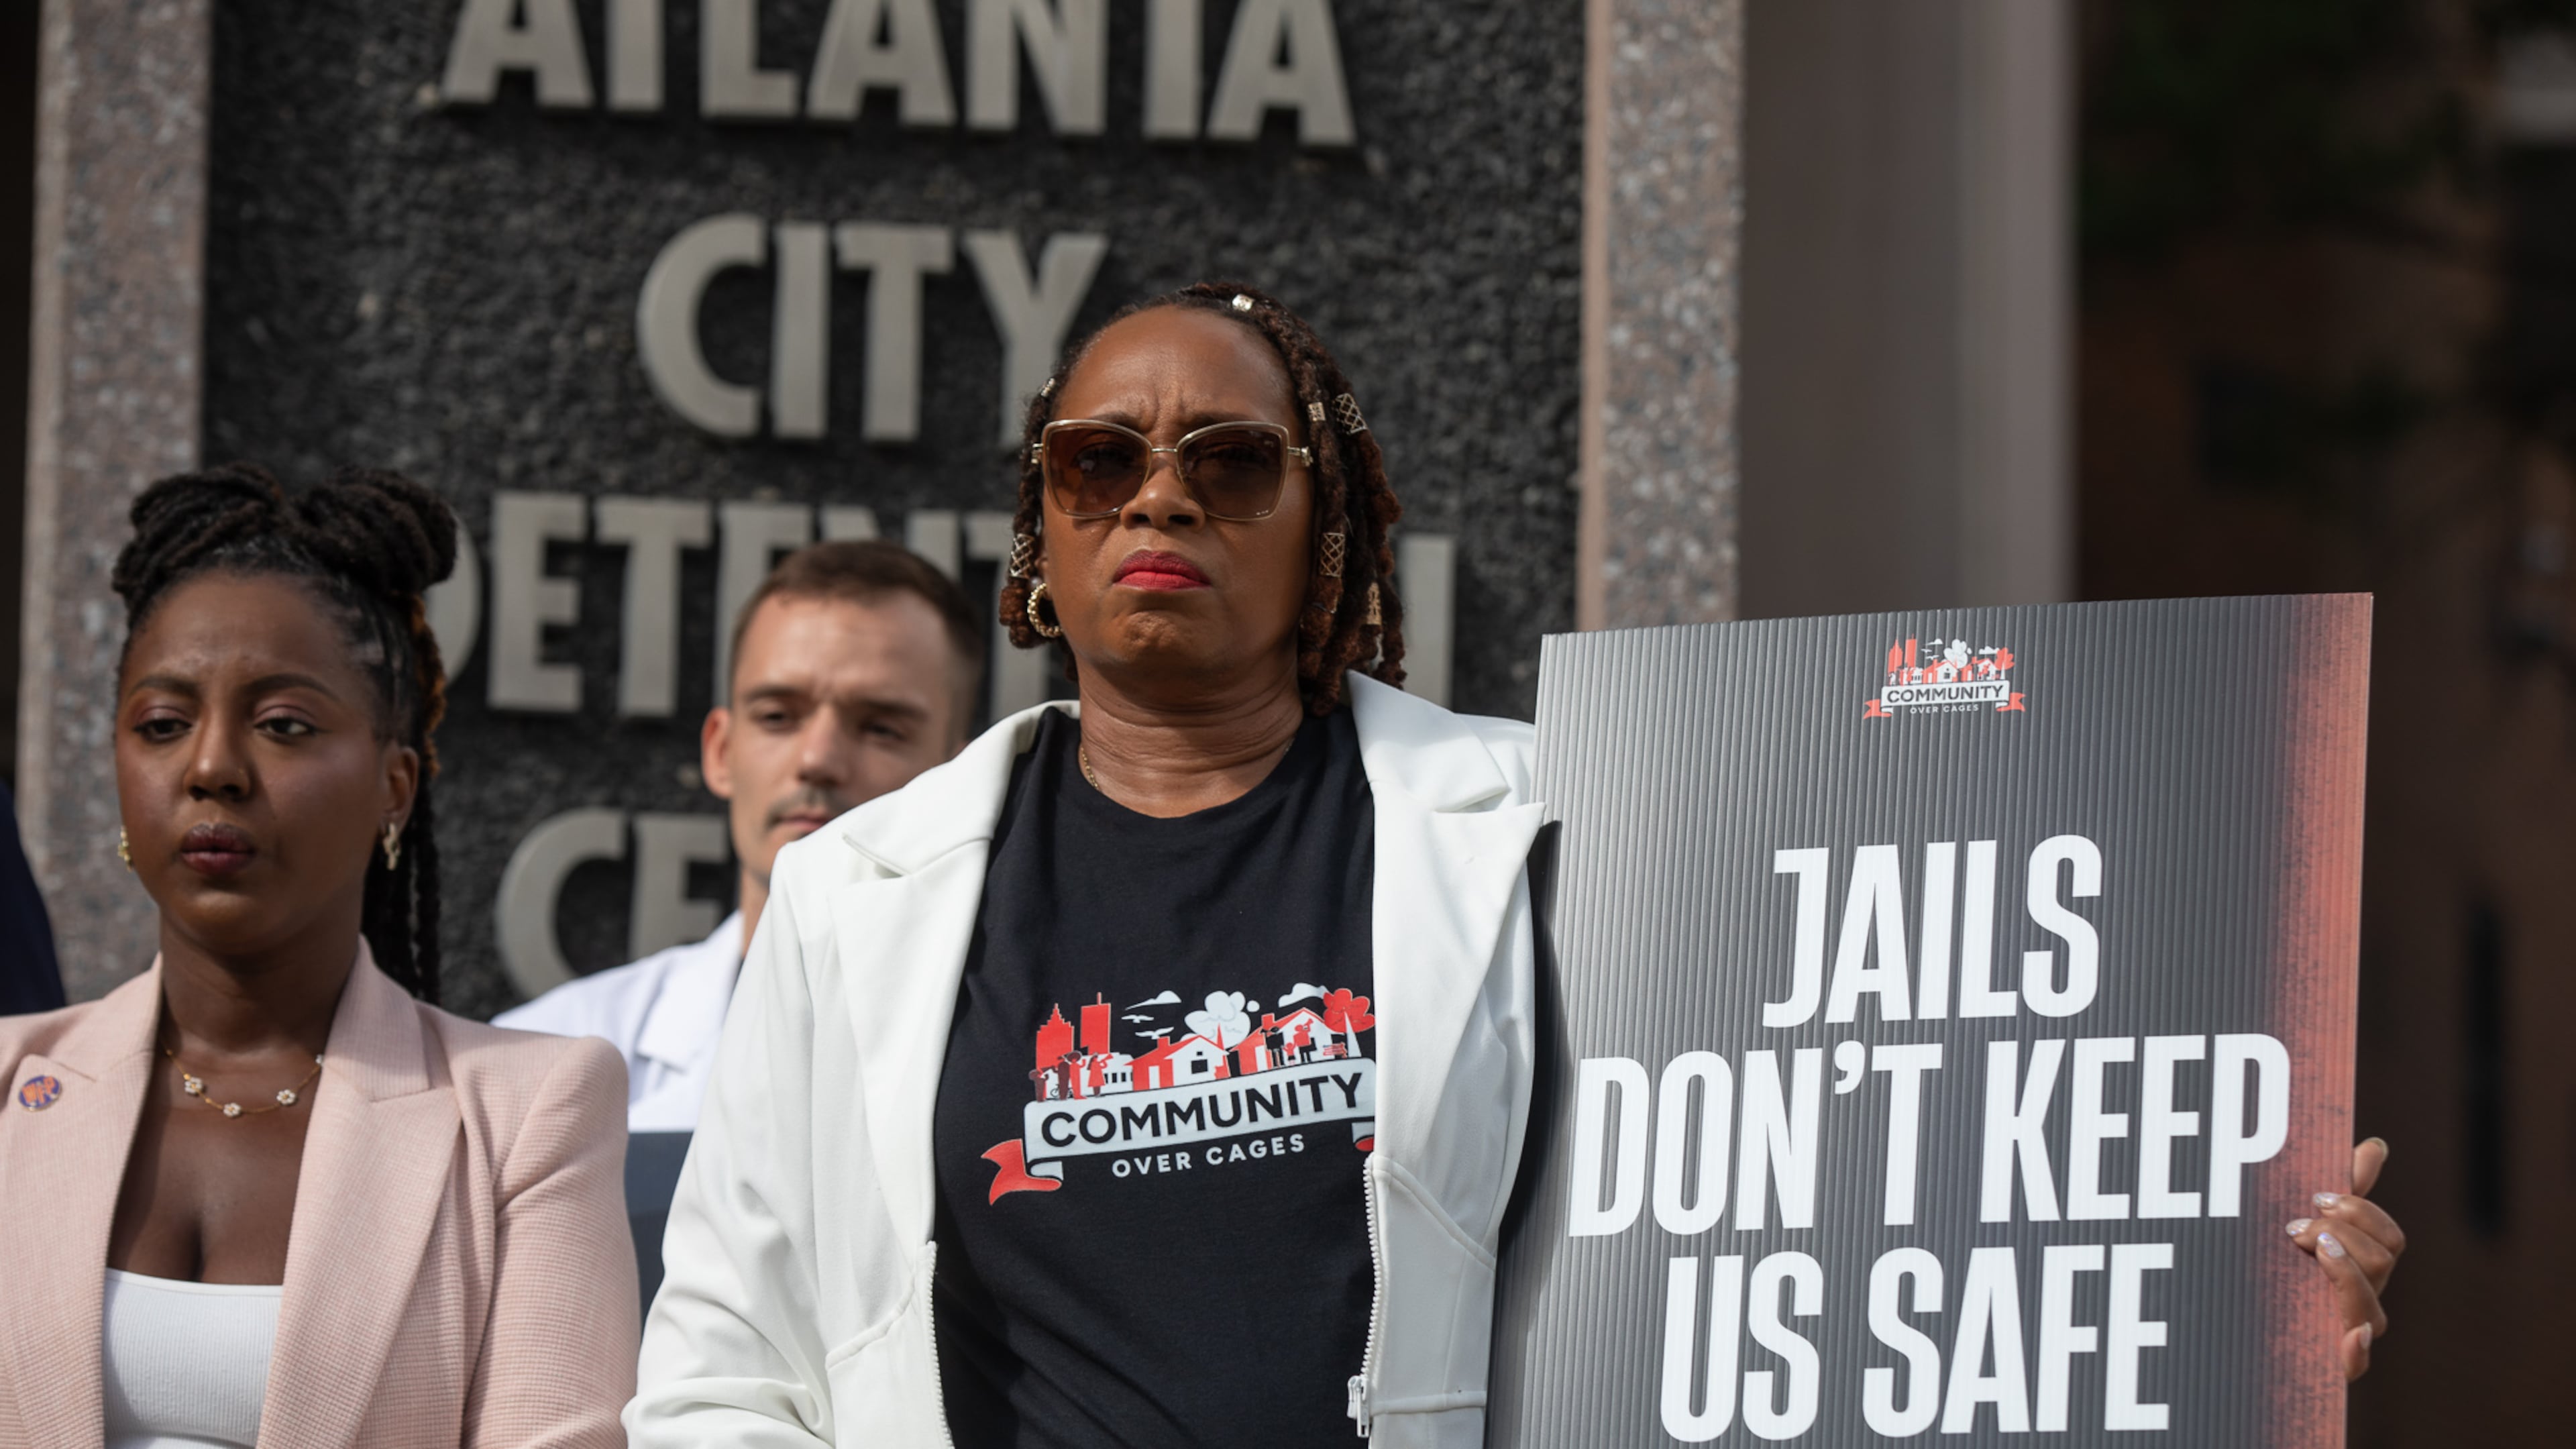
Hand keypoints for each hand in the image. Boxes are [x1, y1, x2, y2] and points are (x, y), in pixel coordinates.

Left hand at [2285, 1138, 2403, 1378]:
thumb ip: (2340, 1189)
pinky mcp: (2333, 1366)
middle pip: (2384, 1262)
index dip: (2360, 1211)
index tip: (2316, 1196)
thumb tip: (2375, 1145)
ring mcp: (2352, 1337)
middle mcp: (2365, 1303)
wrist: (2244, 1336)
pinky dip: (2358, 1350)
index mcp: (2363, 1269)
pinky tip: (2352, 1337)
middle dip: (2342, 1233)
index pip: (2388, 1237)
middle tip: (2295, 1227)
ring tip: (2307, 1253)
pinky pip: (2356, 1363)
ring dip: (2344, 1272)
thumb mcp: (2303, 1228)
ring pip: (2373, 1304)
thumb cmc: (2278, 1273)